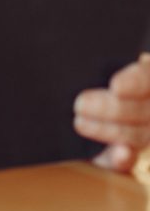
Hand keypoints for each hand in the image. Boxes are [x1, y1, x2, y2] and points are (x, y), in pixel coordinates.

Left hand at [73, 53, 149, 171]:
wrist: (68, 98)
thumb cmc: (80, 73)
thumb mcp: (89, 64)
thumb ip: (93, 62)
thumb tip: (83, 51)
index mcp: (144, 76)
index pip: (147, 77)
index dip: (135, 81)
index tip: (116, 85)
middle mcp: (148, 103)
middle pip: (144, 109)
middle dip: (111, 108)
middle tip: (80, 103)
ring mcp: (142, 130)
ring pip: (138, 135)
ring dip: (108, 130)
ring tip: (79, 122)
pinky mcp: (126, 153)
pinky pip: (130, 159)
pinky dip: (124, 158)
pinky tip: (120, 154)